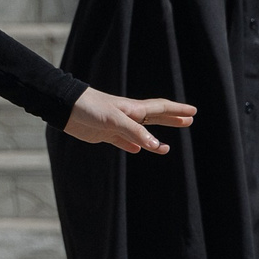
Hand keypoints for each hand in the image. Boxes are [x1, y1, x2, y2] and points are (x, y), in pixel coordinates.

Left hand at [64, 87, 196, 154]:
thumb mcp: (115, 119)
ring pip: (141, 133)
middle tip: (189, 122)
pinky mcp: (104, 134)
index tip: (193, 112)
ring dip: (154, 138)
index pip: (161, 109)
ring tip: (166, 148)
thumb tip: (156, 146)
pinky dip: (132, 146)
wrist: (65, 108)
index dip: (177, 111)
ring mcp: (116, 126)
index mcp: (133, 109)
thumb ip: (136, 132)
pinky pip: (123, 142)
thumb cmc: (90, 107)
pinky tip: (137, 150)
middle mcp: (127, 116)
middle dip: (172, 120)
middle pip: (155, 119)